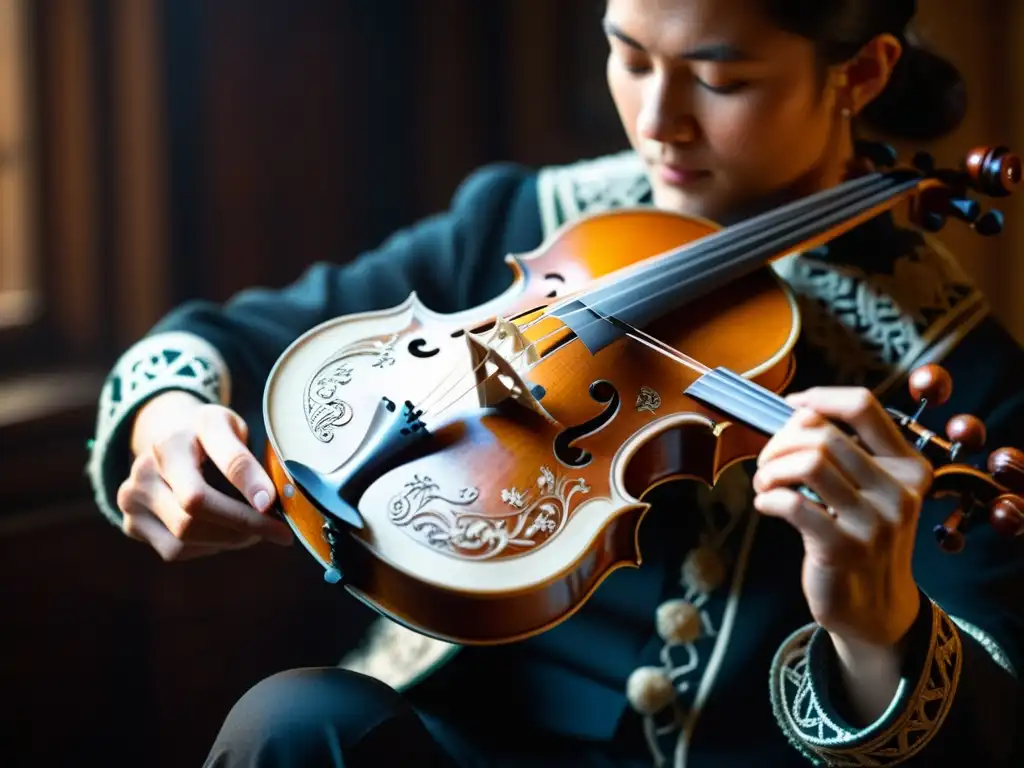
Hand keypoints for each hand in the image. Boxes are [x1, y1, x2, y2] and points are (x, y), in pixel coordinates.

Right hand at [117, 391, 292, 561]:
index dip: (249, 484)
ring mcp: (132, 496)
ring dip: (228, 539)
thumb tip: (268, 502)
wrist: (167, 441)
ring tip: (251, 529)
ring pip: (185, 536)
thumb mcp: (233, 431)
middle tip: (277, 530)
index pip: (222, 461)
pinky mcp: (130, 523)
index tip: (273, 506)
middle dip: (244, 524)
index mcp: (180, 435)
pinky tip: (220, 531)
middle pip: (197, 505)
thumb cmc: (210, 438)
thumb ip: (248, 461)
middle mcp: (147, 465)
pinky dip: (207, 546)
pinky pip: (175, 550)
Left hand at [751, 386, 930, 647]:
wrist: (876, 609)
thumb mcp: (870, 492)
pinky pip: (793, 503)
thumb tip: (796, 412)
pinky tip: (767, 505)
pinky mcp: (844, 549)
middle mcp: (899, 491)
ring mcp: (875, 522)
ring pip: (808, 462)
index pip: (863, 406)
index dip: (818, 398)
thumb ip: (846, 454)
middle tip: (767, 462)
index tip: (790, 407)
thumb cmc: (861, 539)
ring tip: (765, 483)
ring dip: (771, 468)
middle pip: (823, 433)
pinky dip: (768, 498)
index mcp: (908, 467)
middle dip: (780, 441)